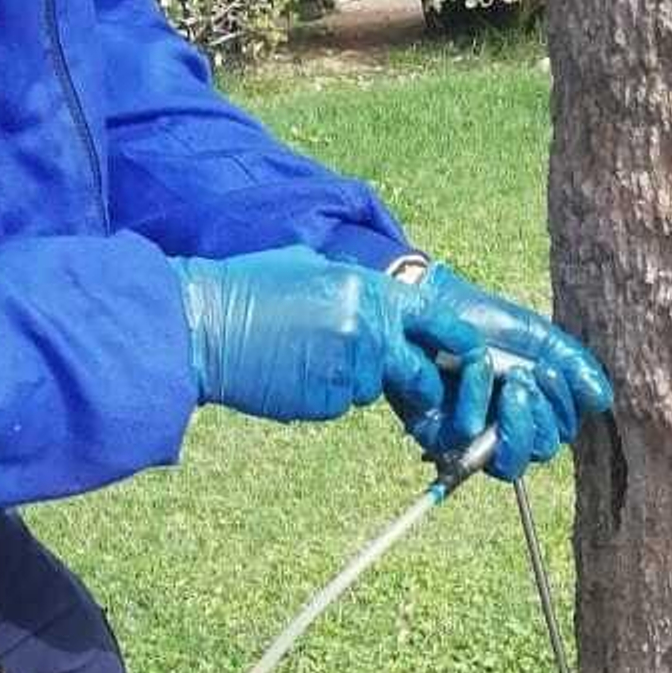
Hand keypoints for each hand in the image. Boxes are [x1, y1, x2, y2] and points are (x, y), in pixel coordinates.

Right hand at [174, 248, 486, 427]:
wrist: (203, 326)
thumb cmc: (248, 291)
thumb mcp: (310, 267)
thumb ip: (355, 286)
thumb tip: (381, 302)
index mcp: (370, 289)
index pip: (442, 322)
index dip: (462, 349)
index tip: (468, 366)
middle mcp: (370, 328)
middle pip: (425, 374)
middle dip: (425, 391)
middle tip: (412, 397)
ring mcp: (350, 368)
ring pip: (376, 390)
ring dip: (354, 384)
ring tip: (308, 359)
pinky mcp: (327, 401)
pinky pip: (342, 405)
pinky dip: (325, 396)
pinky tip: (292, 375)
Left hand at [388, 259, 614, 483]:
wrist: (437, 306)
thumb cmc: (485, 321)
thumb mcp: (539, 338)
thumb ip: (574, 366)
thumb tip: (603, 400)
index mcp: (534, 408)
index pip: (561, 430)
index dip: (563, 409)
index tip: (549, 370)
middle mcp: (507, 428)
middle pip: (541, 449)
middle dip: (542, 414)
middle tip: (525, 375)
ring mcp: (476, 438)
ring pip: (513, 464)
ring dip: (520, 424)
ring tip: (512, 384)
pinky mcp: (442, 439)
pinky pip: (471, 450)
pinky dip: (481, 409)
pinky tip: (481, 377)